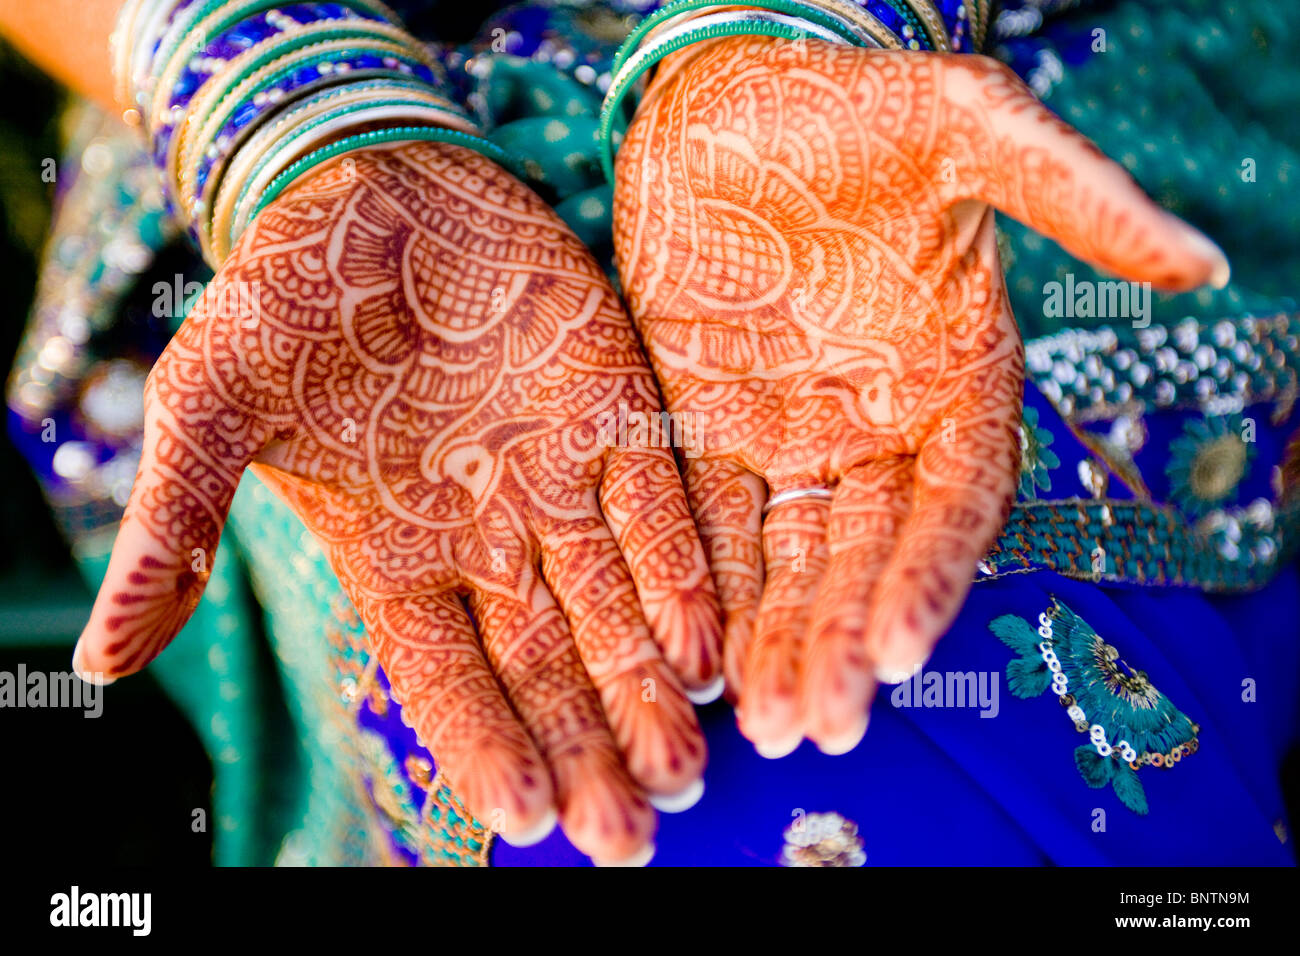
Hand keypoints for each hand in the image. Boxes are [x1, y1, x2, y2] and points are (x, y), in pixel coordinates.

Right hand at [74, 141, 722, 862]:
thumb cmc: (280, 298)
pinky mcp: (612, 414)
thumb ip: (176, 525)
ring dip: (648, 686)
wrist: (366, 186)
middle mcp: (488, 539)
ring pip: (613, 606)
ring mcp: (556, 481)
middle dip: (588, 748)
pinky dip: (681, 575)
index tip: (527, 819)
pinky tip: (708, 644)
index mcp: (396, 557)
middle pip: (547, 666)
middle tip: (630, 830)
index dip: (485, 745)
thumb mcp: (211, 405)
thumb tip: (99, 660)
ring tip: (686, 766)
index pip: (447, 677)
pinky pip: (655, 508)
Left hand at [612, 38, 1227, 756]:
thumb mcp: (970, 129)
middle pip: (868, 554)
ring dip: (781, 637)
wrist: (728, 95)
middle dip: (844, 638)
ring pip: (793, 557)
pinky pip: (714, 519)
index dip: (930, 575)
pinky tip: (704, 653)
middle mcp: (880, 425)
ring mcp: (794, 434)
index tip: (895, 647)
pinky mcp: (713, 426)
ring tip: (767, 719)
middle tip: (819, 720)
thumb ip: (1076, 200)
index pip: (954, 501)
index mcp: (957, 380)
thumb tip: (1204, 262)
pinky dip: (710, 584)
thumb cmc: (855, 107)